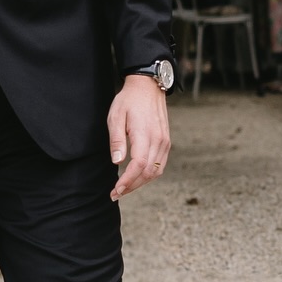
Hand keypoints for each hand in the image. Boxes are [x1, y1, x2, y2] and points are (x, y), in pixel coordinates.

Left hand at [107, 75, 170, 200]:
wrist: (148, 87)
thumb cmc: (128, 100)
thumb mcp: (115, 117)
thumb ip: (117, 140)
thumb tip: (117, 162)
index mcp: (145, 134)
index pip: (139, 165)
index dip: (127, 181)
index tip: (116, 190)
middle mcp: (159, 141)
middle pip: (148, 173)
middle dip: (132, 186)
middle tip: (116, 194)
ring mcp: (165, 142)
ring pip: (155, 171)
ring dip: (140, 183)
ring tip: (125, 188)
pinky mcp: (166, 142)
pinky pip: (160, 165)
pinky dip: (149, 175)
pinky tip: (137, 177)